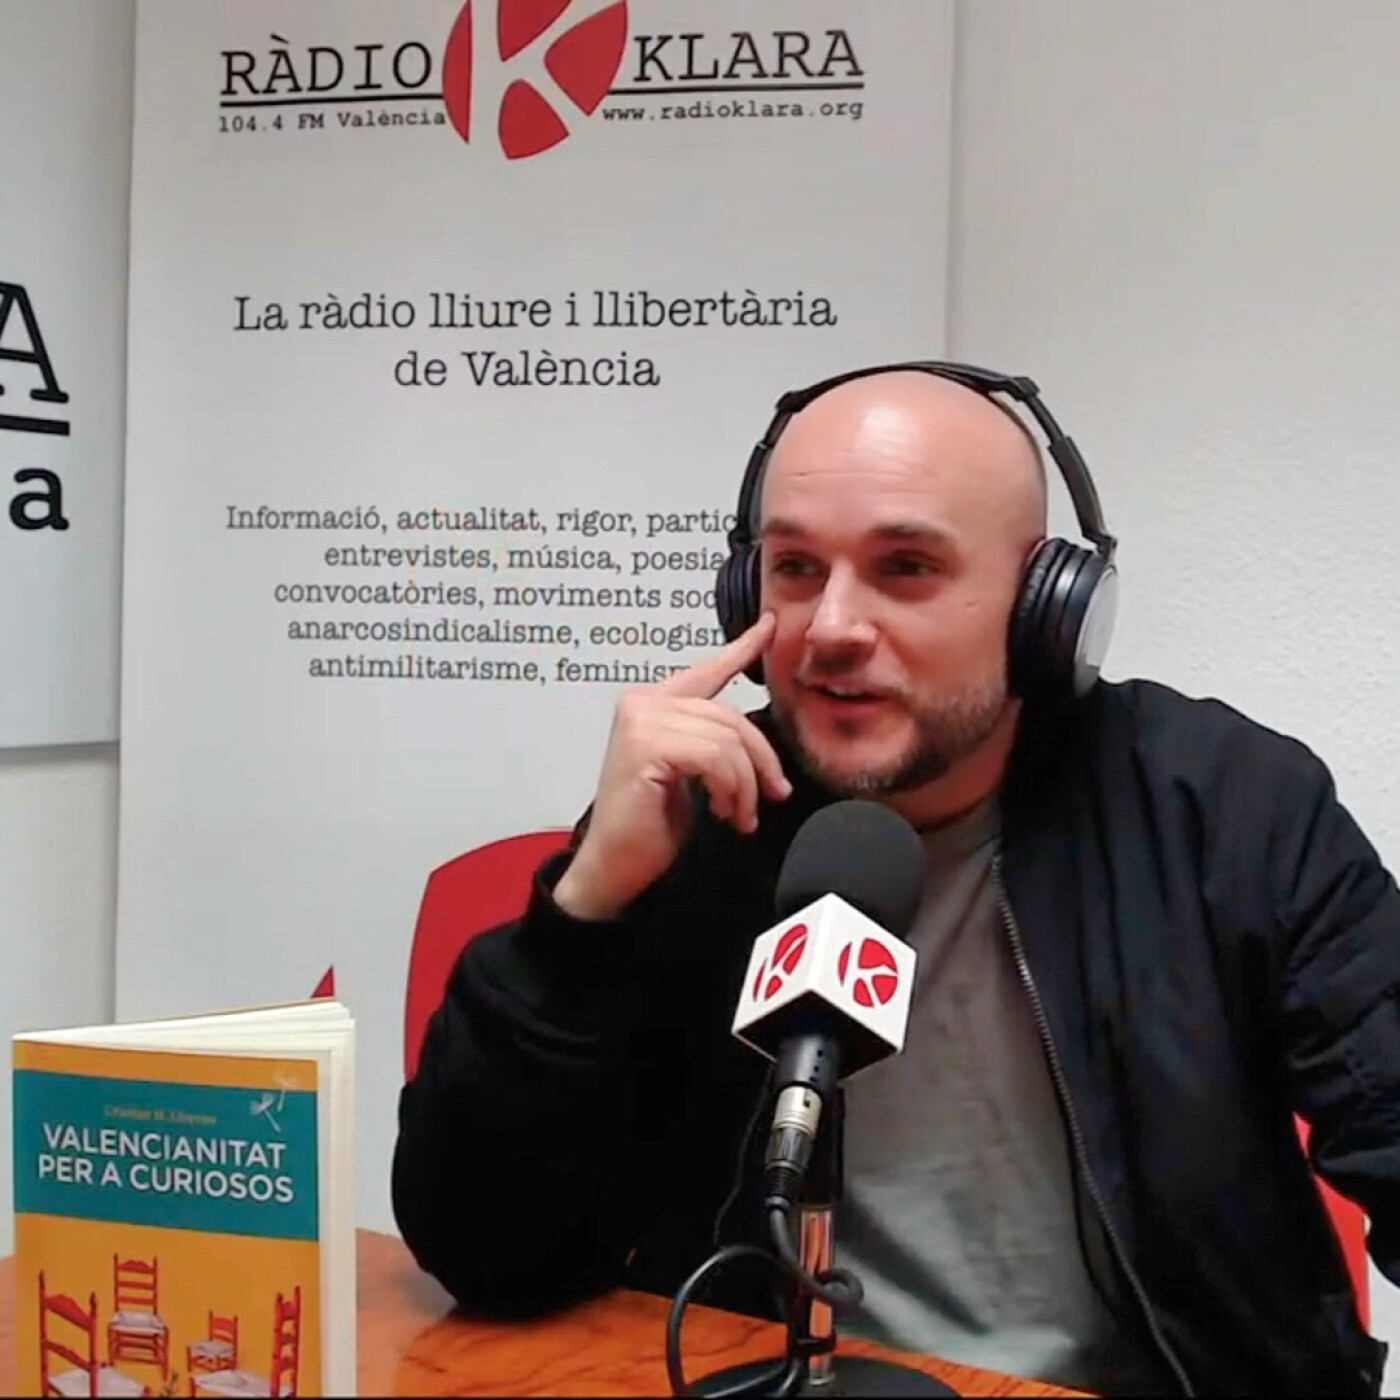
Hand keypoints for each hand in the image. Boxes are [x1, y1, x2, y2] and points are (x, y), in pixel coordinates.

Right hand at [553, 613, 790, 920]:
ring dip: (745, 784)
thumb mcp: (691, 772)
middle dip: (760, 759)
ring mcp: (640, 722)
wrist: (615, 866)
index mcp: (652, 704)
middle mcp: (642, 703)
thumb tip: (752, 739)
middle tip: (773, 795)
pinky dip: (730, 788)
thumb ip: (711, 742)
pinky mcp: (645, 746)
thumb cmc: (650, 824)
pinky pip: (715, 758)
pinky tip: (723, 812)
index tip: (769, 626)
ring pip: (727, 740)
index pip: (706, 672)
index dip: (742, 649)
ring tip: (739, 814)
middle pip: (730, 716)